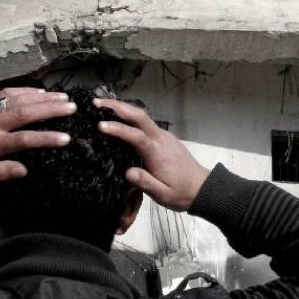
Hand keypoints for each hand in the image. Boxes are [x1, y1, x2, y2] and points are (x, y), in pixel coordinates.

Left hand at [0, 88, 73, 185]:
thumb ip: (3, 173)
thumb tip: (25, 169)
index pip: (24, 139)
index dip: (46, 138)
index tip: (66, 138)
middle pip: (26, 112)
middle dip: (50, 109)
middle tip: (71, 107)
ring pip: (18, 98)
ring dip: (42, 97)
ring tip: (62, 97)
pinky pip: (7, 92)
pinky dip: (25, 90)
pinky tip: (40, 92)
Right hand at [95, 98, 210, 211]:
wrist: (202, 188)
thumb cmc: (181, 193)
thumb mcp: (162, 195)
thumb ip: (146, 183)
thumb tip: (128, 172)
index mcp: (158, 152)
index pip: (136, 136)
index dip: (118, 129)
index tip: (100, 126)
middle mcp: (160, 139)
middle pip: (139, 116)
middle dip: (118, 107)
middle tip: (96, 103)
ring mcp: (163, 135)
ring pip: (141, 116)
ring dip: (122, 108)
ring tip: (101, 106)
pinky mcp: (163, 137)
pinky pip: (145, 122)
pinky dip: (130, 116)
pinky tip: (118, 118)